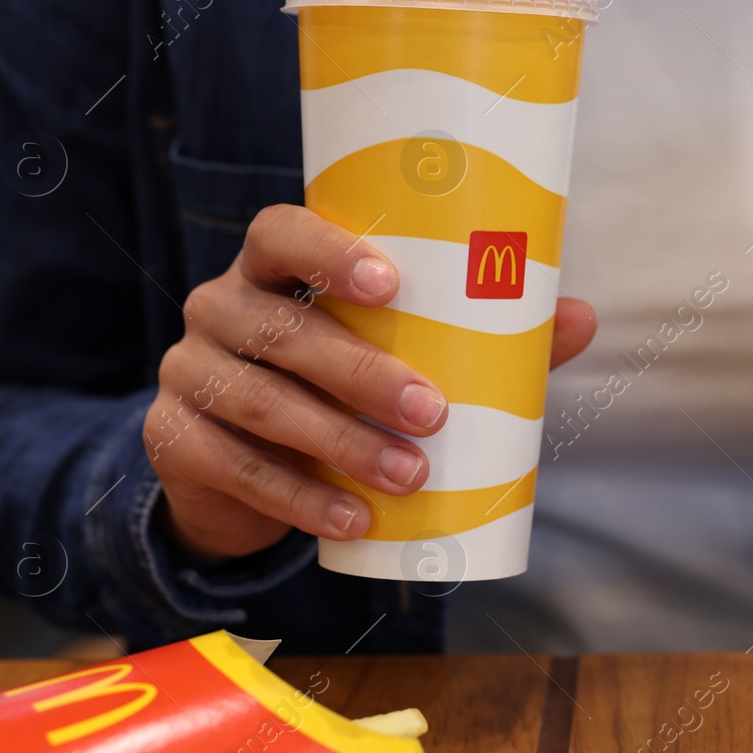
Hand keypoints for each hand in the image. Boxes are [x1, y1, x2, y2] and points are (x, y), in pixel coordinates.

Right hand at [145, 204, 596, 560]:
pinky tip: (350, 519)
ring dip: (339, 442)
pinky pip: (234, 466)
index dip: (329, 250)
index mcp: (271, 267)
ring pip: (259, 400)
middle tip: (431, 412)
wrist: (242, 470)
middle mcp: (218, 307)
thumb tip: (579, 318)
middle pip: (279, 326)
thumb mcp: (397, 356)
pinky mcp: (173, 440)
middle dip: (359, 371)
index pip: (278, 232)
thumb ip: (479, 335)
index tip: (390, 284)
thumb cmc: (336, 389)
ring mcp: (188, 373)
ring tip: (408, 476)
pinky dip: (298, 497)